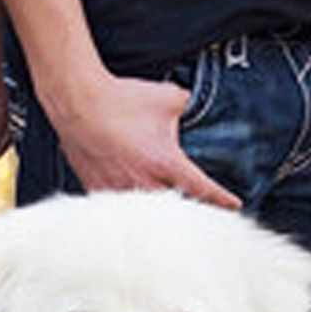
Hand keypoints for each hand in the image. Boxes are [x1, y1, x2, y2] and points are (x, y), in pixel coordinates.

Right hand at [45, 70, 239, 209]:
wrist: (78, 102)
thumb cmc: (120, 100)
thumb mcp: (167, 97)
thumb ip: (185, 103)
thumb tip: (190, 103)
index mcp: (166, 163)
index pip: (202, 189)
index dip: (221, 199)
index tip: (233, 206)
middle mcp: (145, 182)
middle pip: (175, 210)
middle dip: (188, 212)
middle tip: (199, 213)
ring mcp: (120, 189)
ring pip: (145, 212)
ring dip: (156, 212)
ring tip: (165, 213)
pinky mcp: (97, 188)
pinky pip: (118, 205)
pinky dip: (127, 207)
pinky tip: (130, 204)